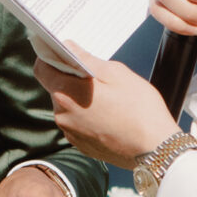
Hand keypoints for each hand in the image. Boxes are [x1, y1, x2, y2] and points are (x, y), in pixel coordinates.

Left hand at [36, 42, 176, 169]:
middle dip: (70, 78)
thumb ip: (87, 59)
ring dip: (79, 98)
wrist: (154, 149)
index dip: (50, 58)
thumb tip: (69, 47)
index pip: (42, 69)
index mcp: (67, 93)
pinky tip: (108, 115)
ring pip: (67, 106)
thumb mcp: (117, 74)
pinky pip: (77, 123)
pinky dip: (86, 116)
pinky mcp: (80, 145)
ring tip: (106, 97)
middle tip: (96, 75)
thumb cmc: (139, 108)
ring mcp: (70, 132)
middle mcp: (62, 115)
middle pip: (55, 88)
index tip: (63, 53)